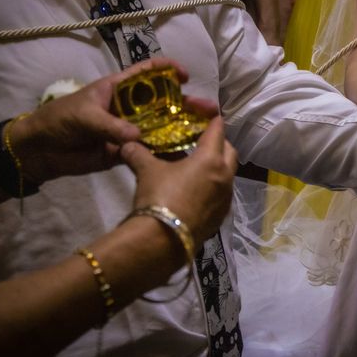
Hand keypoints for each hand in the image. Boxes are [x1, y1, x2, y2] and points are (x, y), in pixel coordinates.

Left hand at [10, 58, 212, 183]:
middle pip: (163, 102)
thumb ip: (111, 125)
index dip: (167, 69)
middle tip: (207, 109)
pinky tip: (184, 154)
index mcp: (119, 89)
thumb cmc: (60, 120)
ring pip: (160, 127)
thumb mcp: (84, 116)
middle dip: (185, 104)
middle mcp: (130, 108)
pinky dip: (165, 152)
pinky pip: (150, 150)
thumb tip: (138, 136)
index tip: (185, 75)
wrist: (41, 150)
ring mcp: (130, 130)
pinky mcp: (127, 151)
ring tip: (204, 131)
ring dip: (181, 129)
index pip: (147, 72)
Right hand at [120, 116, 237, 244]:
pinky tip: (196, 191)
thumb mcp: (146, 171)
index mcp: (211, 159)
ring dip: (217, 166)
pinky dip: (213, 187)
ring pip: (228, 174)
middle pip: (230, 151)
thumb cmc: (158, 197)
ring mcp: (226, 198)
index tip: (206, 114)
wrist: (161, 242)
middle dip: (219, 143)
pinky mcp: (221, 216)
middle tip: (201, 140)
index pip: (218, 130)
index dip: (212, 119)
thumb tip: (126, 144)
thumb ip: (138, 153)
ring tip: (197, 166)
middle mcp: (225, 176)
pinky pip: (222, 194)